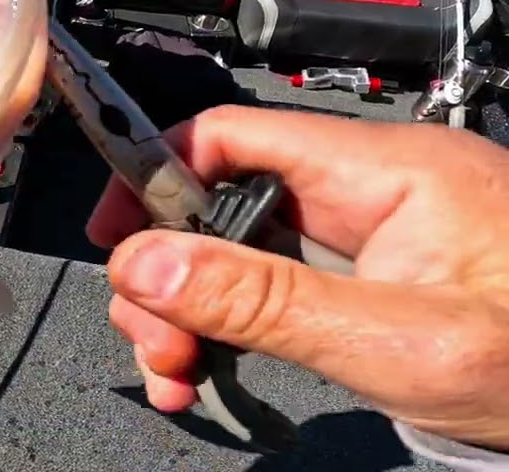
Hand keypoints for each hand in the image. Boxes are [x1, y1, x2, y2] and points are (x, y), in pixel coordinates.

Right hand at [86, 104, 508, 449]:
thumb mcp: (394, 344)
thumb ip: (263, 301)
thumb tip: (141, 262)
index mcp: (385, 169)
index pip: (234, 134)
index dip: (156, 177)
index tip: (115, 246)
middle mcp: (369, 186)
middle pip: (222, 198)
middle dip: (170, 271)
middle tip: (154, 345)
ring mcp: (368, 232)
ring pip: (237, 246)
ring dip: (190, 307)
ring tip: (175, 374)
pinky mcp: (370, 274)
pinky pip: (274, 281)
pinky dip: (230, 324)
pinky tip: (206, 369)